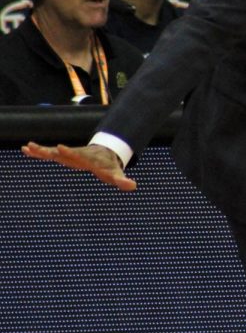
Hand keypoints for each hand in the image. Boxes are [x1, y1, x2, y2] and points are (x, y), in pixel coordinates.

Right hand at [21, 142, 136, 191]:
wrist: (106, 153)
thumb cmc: (110, 166)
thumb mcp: (116, 174)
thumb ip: (123, 180)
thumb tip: (133, 185)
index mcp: (88, 159)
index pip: (78, 155)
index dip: (69, 152)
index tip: (60, 147)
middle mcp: (77, 155)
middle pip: (62, 153)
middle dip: (51, 150)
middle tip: (37, 146)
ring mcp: (70, 155)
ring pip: (54, 153)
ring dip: (41, 151)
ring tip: (28, 147)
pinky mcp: (64, 157)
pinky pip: (50, 155)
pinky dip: (39, 153)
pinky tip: (26, 150)